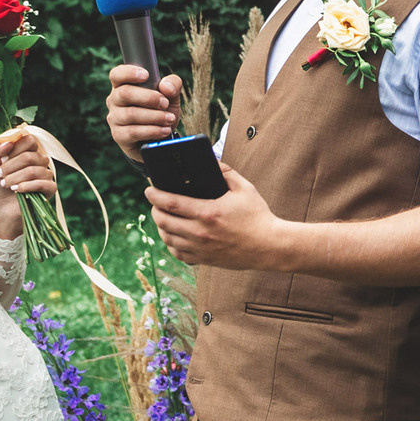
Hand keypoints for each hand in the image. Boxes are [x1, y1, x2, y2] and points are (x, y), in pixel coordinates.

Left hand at [0, 128, 55, 238]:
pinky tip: (17, 190)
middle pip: (30, 156)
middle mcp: (40, 160)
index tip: (2, 159)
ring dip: (15, 178)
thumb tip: (8, 142)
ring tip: (6, 184)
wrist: (1, 206)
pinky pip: (43, 183)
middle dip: (11, 166)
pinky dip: (27, 187)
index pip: (30, 139)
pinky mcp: (50, 188)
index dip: (15, 148)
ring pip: (34, 170)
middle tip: (1, 175)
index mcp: (28, 150)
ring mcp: (46, 174)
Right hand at [107, 65, 183, 161]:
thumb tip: (166, 87)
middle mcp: (115, 100)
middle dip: (149, 98)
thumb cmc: (161, 111)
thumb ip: (173, 85)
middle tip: (165, 104)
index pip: (117, 74)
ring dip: (154, 116)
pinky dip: (152, 131)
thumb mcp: (171, 96)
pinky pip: (132, 132)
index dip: (129, 72)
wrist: (160, 138)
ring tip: (169, 119)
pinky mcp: (119, 135)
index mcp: (123, 86)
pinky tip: (164, 131)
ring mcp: (114, 118)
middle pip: (124, 93)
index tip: (146, 75)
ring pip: (130, 114)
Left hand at [149, 166, 285, 269]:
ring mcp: (201, 248)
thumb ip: (226, 172)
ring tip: (163, 217)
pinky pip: (178, 254)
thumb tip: (211, 161)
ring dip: (161, 227)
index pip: (170, 202)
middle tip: (156, 202)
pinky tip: (174, 236)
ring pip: (167, 238)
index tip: (149, 189)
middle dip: (155, 209)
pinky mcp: (204, 259)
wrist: (270, 247)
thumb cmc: (259, 217)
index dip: (154, 194)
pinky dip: (171, 244)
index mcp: (208, 212)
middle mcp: (200, 233)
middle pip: (163, 221)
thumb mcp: (245, 189)